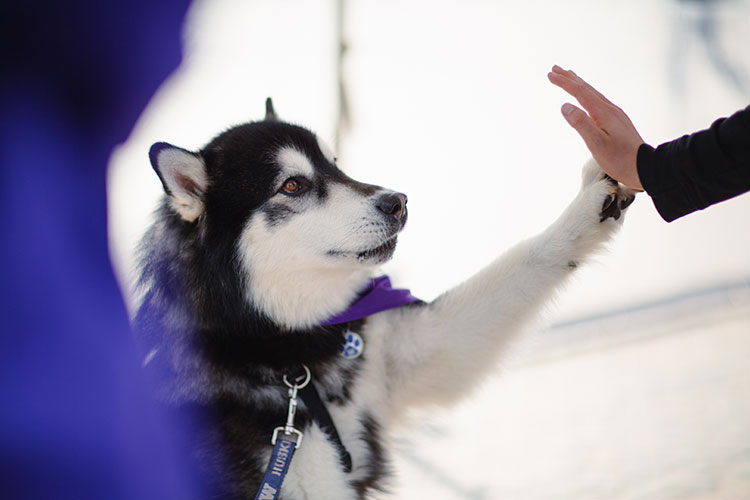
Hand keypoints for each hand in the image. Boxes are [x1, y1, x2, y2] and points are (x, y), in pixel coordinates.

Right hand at [548, 65, 644, 190]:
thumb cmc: (620, 159)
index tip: (550, 75)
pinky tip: (588, 98)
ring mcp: (615, 114)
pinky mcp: (617, 121)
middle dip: (570, 78)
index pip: (580, 93)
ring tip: (570, 77)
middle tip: (555, 69)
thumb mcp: (597, 144)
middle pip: (587, 89)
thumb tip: (565, 106)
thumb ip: (581, 124)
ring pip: (594, 94)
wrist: (645, 168)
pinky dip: (588, 95)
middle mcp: (610, 109)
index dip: (564, 83)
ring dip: (580, 84)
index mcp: (604, 113)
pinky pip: (599, 101)